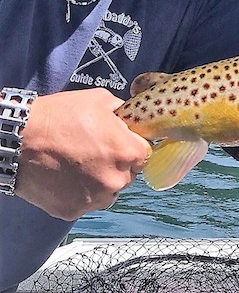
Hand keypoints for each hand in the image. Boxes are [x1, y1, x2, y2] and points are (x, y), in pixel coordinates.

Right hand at [17, 88, 150, 219]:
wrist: (20, 140)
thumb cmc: (61, 116)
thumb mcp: (101, 100)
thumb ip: (123, 113)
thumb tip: (130, 120)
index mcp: (128, 152)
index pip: (145, 154)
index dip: (132, 146)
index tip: (120, 142)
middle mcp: (116, 180)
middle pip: (128, 175)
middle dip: (118, 164)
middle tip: (97, 152)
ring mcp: (94, 199)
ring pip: (109, 192)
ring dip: (101, 181)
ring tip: (81, 165)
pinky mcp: (72, 211)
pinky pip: (86, 203)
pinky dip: (80, 193)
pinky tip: (67, 176)